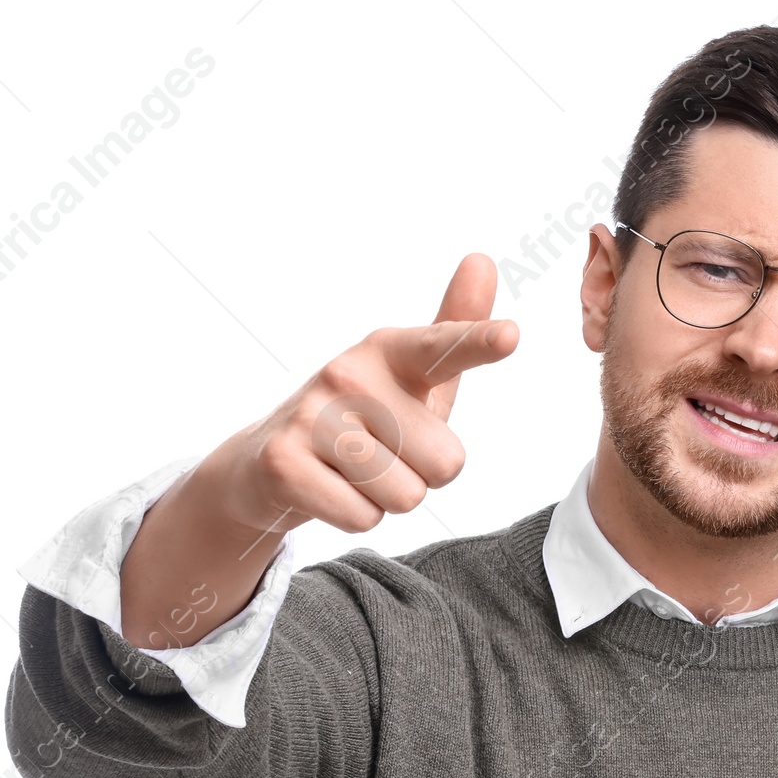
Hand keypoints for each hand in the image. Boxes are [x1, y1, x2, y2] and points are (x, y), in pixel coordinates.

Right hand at [206, 252, 516, 536]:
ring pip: (406, 495)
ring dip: (389, 499)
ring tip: (355, 475)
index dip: (479, 343)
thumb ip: (456, 332)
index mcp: (389, 352)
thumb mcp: (412, 378)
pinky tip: (330, 491)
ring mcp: (312, 416)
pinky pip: (364, 518)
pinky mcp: (284, 462)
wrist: (267, 463)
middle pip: (446, 463)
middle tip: (384, 458)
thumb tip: (481, 259)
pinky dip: (354, 516)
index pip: (443, 349)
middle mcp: (349, 374)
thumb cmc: (360, 419)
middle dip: (424, 477)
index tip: (511, 336)